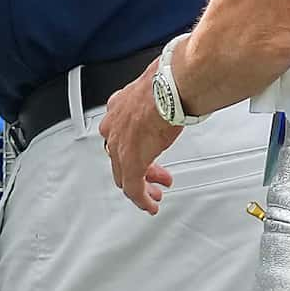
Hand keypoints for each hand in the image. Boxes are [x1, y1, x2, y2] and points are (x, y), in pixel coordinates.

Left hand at [99, 69, 184, 213]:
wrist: (169, 90)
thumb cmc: (167, 86)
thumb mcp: (156, 93)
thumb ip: (158, 102)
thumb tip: (176, 97)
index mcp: (117, 109)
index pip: (118, 136)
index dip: (135, 149)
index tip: (145, 157)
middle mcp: (113, 128)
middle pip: (120, 158)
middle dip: (141, 171)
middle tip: (155, 179)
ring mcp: (120, 145)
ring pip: (125, 175)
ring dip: (142, 187)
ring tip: (154, 194)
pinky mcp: (131, 162)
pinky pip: (132, 188)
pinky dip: (142, 199)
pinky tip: (150, 205)